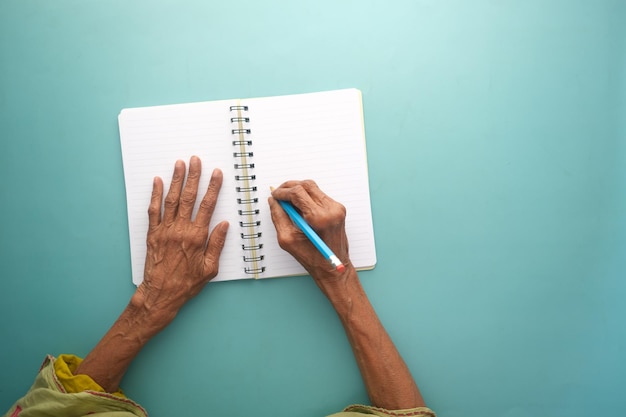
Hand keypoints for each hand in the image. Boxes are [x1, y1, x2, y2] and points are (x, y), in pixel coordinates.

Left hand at [131, 156, 228, 330]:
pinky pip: (153, 210)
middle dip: (193, 176)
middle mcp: (180, 229)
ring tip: (179, 164)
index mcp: (197, 237)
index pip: (207, 206)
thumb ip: (217, 244)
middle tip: (196, 160)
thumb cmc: (187, 284)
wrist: (161, 294)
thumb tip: (223, 224)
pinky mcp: (152, 233)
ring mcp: (164, 230)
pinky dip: (155, 194)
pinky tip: (157, 181)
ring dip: (176, 179)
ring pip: (171, 199)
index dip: (213, 187)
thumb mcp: (210, 268)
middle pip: (188, 197)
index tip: (216, 174)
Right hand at [268, 180, 351, 287]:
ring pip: (313, 188)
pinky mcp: (338, 209)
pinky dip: (307, 197)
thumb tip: (273, 201)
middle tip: (278, 194)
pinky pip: (319, 195)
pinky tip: (299, 207)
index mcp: (319, 218)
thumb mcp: (288, 239)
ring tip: (287, 201)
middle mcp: (331, 210)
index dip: (282, 192)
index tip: (274, 195)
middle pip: (307, 185)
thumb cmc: (312, 258)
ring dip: (298, 191)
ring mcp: (336, 208)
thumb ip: (278, 217)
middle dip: (289, 187)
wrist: (332, 268)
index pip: (298, 192)